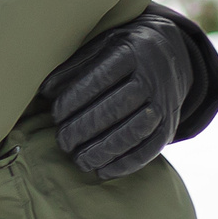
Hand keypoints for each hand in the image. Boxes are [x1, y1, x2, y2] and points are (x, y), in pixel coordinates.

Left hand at [40, 4, 202, 180]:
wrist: (171, 54)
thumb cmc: (124, 53)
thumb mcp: (101, 47)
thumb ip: (74, 67)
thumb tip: (45, 92)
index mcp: (131, 52)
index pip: (101, 78)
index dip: (75, 99)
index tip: (55, 115)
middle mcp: (151, 77)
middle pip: (117, 107)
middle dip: (86, 128)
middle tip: (63, 142)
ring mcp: (163, 103)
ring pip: (134, 131)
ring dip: (104, 151)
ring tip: (80, 161)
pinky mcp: (170, 124)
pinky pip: (150, 149)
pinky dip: (126, 164)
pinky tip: (104, 171)